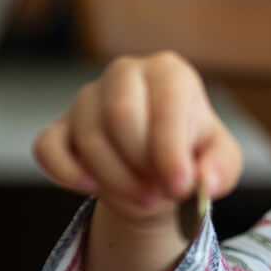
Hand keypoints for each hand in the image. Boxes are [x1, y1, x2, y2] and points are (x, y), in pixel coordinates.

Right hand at [32, 51, 241, 222]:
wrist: (157, 168)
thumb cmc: (192, 154)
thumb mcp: (222, 160)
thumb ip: (222, 168)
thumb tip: (206, 180)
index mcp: (169, 72)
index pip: (165, 105)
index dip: (171, 151)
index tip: (180, 187)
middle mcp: (125, 74)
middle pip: (122, 115)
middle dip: (142, 165)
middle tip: (161, 195)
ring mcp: (86, 98)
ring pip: (90, 138)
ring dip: (116, 180)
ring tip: (143, 198)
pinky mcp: (57, 125)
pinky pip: (48, 149)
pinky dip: (69, 175)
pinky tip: (94, 188)